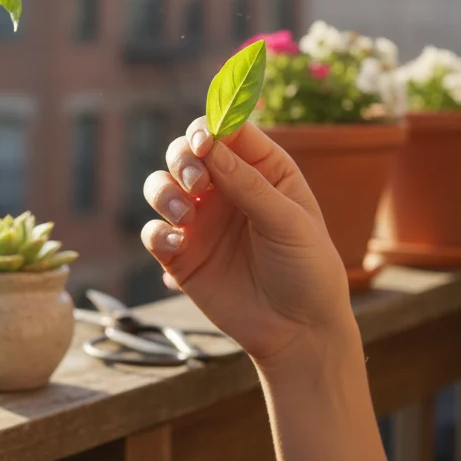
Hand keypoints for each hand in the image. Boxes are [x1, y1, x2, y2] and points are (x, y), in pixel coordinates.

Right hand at [140, 117, 353, 364]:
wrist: (298, 332)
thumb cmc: (308, 270)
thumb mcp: (289, 222)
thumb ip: (249, 184)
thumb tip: (210, 146)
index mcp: (262, 170)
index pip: (227, 131)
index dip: (210, 128)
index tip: (203, 142)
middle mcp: (227, 189)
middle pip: (186, 151)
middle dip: (182, 159)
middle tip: (196, 183)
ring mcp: (201, 221)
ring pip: (161, 185)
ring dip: (164, 192)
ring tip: (185, 218)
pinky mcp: (181, 255)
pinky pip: (153, 231)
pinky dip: (156, 231)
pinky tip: (174, 243)